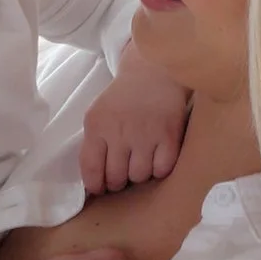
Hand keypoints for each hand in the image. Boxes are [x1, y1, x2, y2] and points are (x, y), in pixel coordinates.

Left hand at [80, 63, 190, 193]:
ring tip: (140, 161)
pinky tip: (157, 158)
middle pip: (116, 178)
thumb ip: (94, 144)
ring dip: (139, 175)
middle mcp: (119, 131)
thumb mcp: (98, 115)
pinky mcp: (169, 135)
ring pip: (139, 176)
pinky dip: (159, 169)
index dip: (95, 186)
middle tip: (122, 175)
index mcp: (97, 126)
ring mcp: (145, 134)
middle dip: (118, 182)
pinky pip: (162, 170)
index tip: (100, 189)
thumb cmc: (122, 98)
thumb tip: (94, 182)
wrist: (153, 70)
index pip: (91, 169)